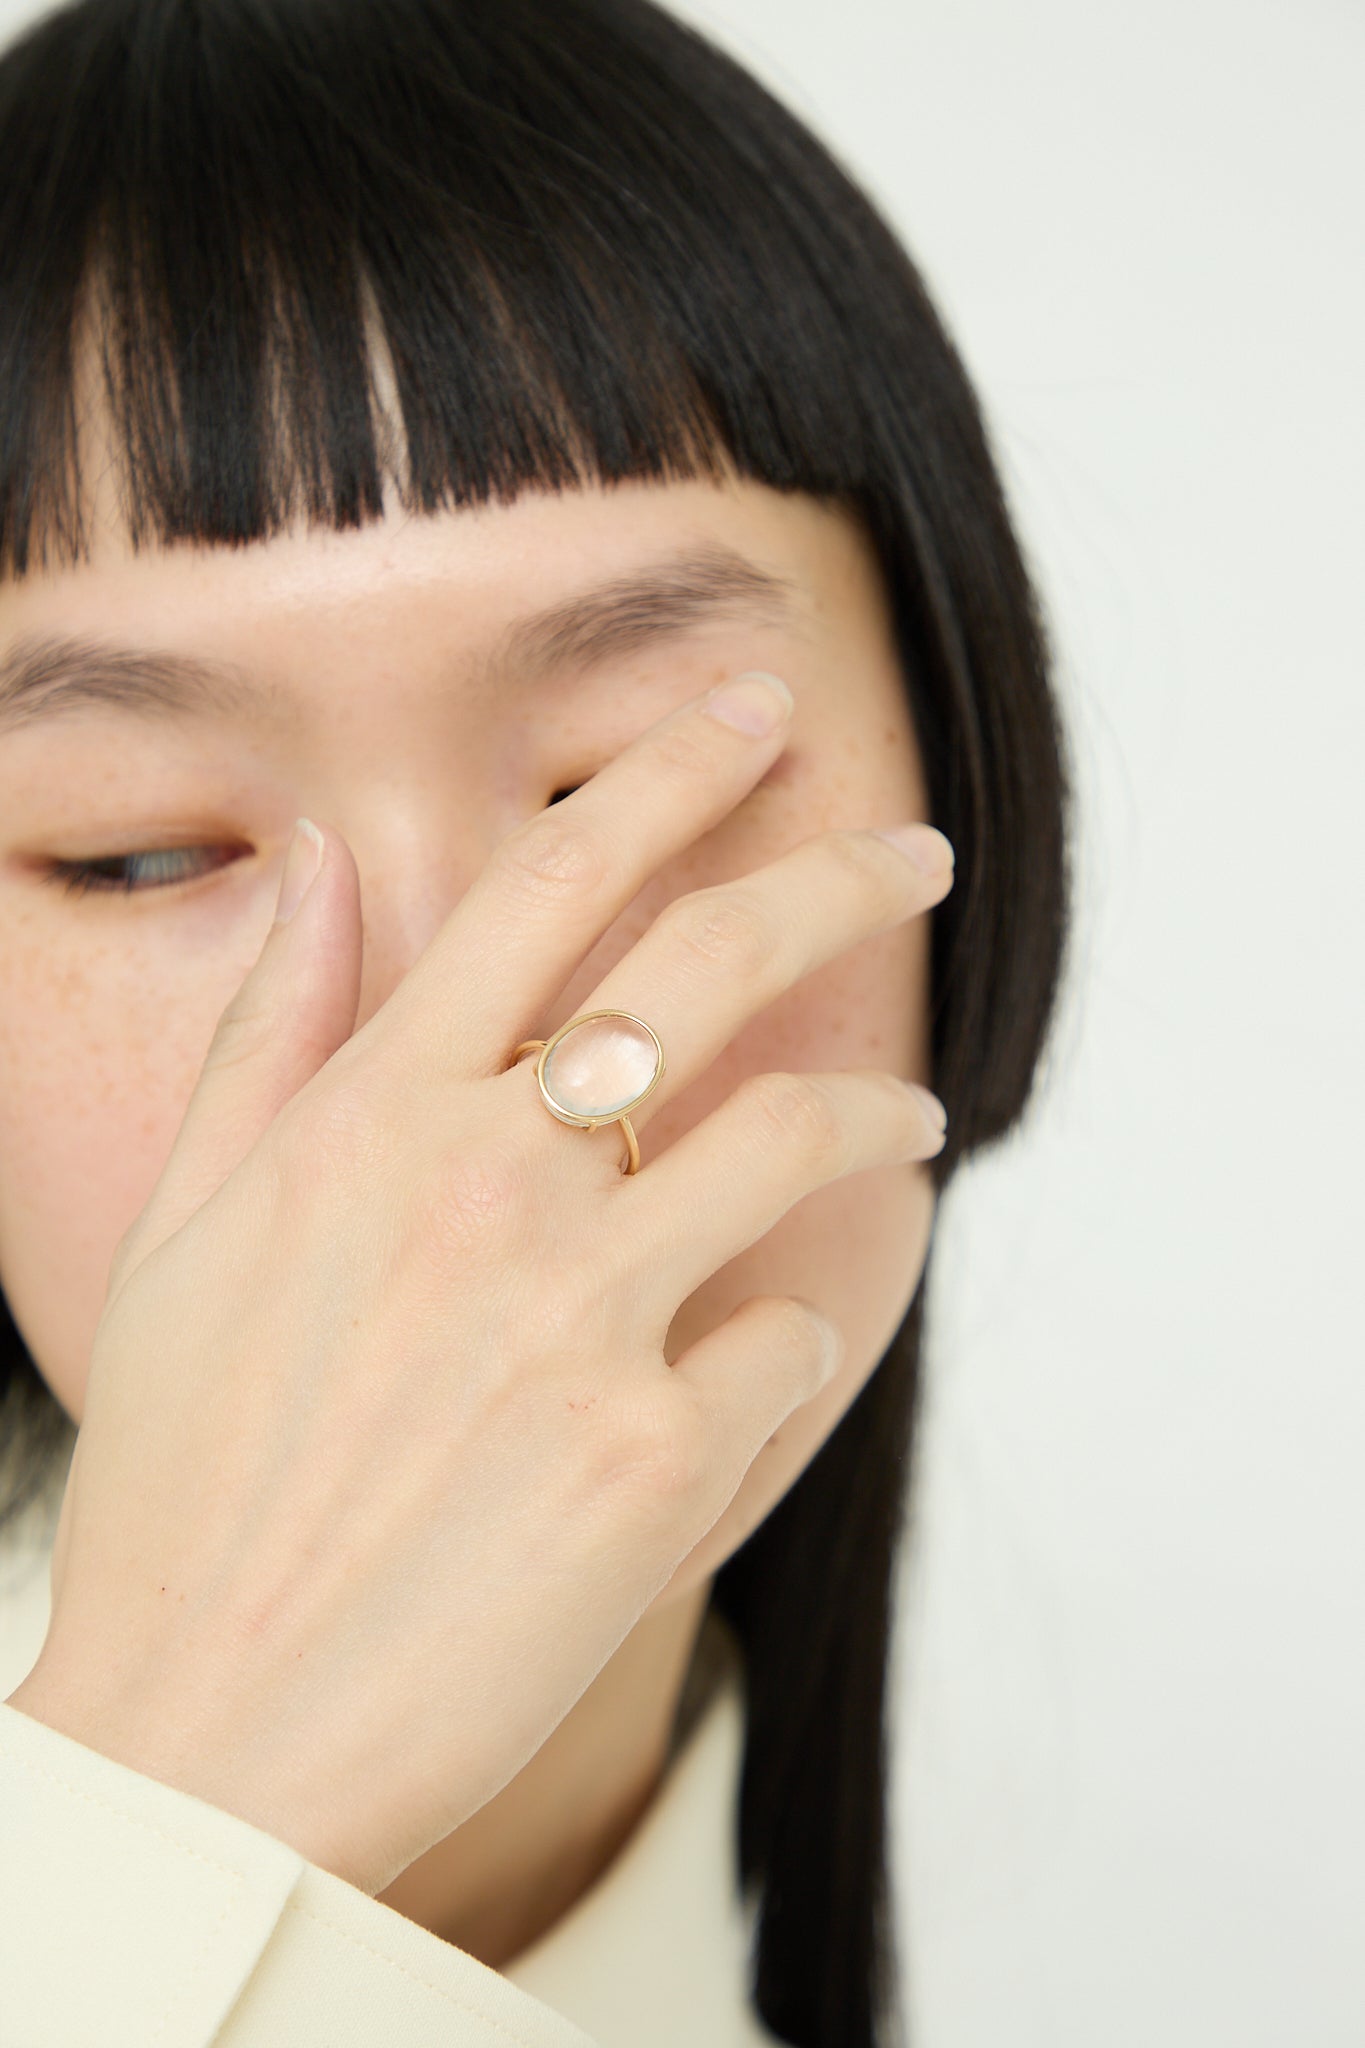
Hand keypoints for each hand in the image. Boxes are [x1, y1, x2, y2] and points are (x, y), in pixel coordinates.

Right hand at [7, 670, 952, 1897]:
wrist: (218, 1728)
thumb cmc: (188, 1477)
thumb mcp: (187, 1230)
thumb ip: (272, 1032)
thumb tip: (328, 860)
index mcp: (373, 1118)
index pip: (553, 880)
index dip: (669, 770)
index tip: (751, 711)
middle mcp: (491, 1188)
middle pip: (713, 960)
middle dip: (839, 874)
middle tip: (916, 851)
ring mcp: (586, 1320)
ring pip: (802, 1137)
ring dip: (877, 1112)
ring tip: (907, 1116)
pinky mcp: (663, 1458)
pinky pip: (791, 1342)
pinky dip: (791, 1336)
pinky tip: (761, 1359)